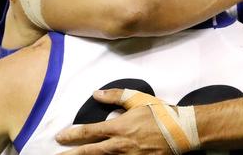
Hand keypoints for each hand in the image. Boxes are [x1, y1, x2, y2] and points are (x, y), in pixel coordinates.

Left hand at [56, 89, 170, 154]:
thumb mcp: (138, 99)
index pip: (89, 132)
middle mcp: (120, 145)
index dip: (72, 134)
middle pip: (90, 152)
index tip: (59, 137)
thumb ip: (115, 96)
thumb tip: (95, 94)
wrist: (183, 131)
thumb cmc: (160, 114)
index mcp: (119, 127)